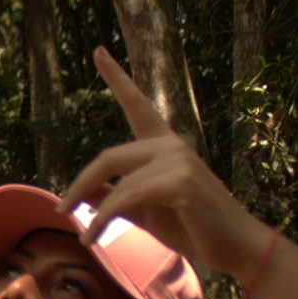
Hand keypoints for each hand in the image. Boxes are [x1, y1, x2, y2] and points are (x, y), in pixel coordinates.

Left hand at [59, 47, 280, 279]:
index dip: (116, 77)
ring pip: (117, 183)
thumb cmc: (194, 228)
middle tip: (62, 209)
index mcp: (164, 146)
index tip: (98, 51)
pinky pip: (127, 198)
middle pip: (109, 157)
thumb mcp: (146, 212)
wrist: (235, 248)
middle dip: (80, 184)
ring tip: (86, 239)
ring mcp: (178, 160)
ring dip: (94, 215)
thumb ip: (117, 199)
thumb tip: (84, 194)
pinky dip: (104, 219)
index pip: (137, 105)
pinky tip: (93, 235)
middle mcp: (171, 145)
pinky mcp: (180, 182)